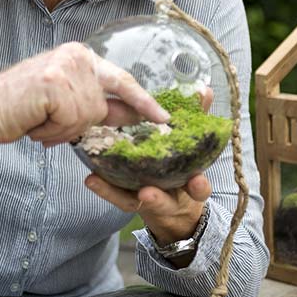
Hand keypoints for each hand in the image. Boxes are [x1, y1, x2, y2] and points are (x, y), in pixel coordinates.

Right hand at [0, 42, 169, 145]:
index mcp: (83, 58)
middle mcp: (78, 56)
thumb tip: (135, 115)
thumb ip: (101, 107)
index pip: (123, 81)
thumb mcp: (70, 103)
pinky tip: (37, 124)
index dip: (144, 102)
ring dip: (64, 130)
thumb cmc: (28, 108)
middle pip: (102, 105)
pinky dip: (54, 132)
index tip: (164, 118)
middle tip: (55, 121)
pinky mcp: (55, 83)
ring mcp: (67, 68)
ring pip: (87, 117)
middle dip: (82, 123)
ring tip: (41, 122)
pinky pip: (71, 121)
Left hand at [85, 88, 214, 267]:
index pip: (198, 190)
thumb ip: (199, 120)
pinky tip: (91, 178)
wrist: (173, 206)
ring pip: (133, 202)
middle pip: (165, 203)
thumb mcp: (195, 146)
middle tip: (146, 193)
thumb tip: (204, 90)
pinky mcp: (127, 199)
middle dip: (157, 198)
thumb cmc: (185, 167)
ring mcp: (146, 201)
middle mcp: (168, 198)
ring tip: (100, 180)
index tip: (197, 181)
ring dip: (116, 193)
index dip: (199, 186)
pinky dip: (104, 188)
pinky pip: (115, 196)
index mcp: (190, 187)